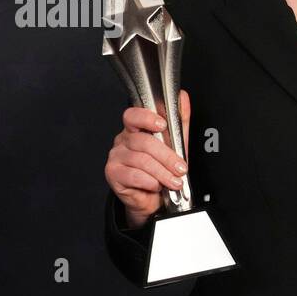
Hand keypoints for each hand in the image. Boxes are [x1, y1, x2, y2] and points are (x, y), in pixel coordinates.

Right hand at [104, 89, 191, 229]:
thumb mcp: (175, 144)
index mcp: (135, 130)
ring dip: (162, 172)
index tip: (162, 124)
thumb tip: (183, 98)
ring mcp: (116, 157)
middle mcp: (123, 141)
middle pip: (143, 142)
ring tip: (174, 181)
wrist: (152, 198)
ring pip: (141, 160)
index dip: (146, 118)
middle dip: (167, 157)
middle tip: (181, 168)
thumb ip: (180, 121)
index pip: (133, 116)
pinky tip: (156, 185)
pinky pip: (133, 175)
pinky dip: (149, 181)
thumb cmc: (161, 169)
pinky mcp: (113, 173)